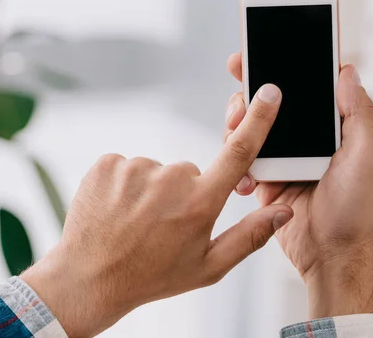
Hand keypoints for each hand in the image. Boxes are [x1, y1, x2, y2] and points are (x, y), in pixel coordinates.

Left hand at [22, 84, 293, 337]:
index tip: (268, 93)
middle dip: (182, 193)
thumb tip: (283, 211)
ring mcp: (136, 168)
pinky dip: (124, 185)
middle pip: (189, 172)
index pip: (238, 152)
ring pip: (156, 171)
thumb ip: (250, 236)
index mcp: (200, 202)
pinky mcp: (108, 163)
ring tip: (134, 222)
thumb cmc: (152, 275)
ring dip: (150, 190)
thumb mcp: (207, 267)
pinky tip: (116, 210)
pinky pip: (127, 166)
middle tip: (161, 226)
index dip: (258, 119)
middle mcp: (170, 178)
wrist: (89, 278)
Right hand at [224, 53, 372, 318]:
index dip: (284, 65)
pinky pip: (241, 159)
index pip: (306, 86)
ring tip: (235, 132)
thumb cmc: (358, 211)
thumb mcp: (368, 157)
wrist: (332, 256)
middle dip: (249, 93)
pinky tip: (242, 174)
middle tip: (238, 91)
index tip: (261, 51)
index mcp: (332, 127)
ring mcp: (282, 157)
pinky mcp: (265, 177)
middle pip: (270, 102)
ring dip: (238, 126)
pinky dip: (235, 162)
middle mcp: (306, 138)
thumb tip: (347, 71)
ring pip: (250, 127)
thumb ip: (358, 113)